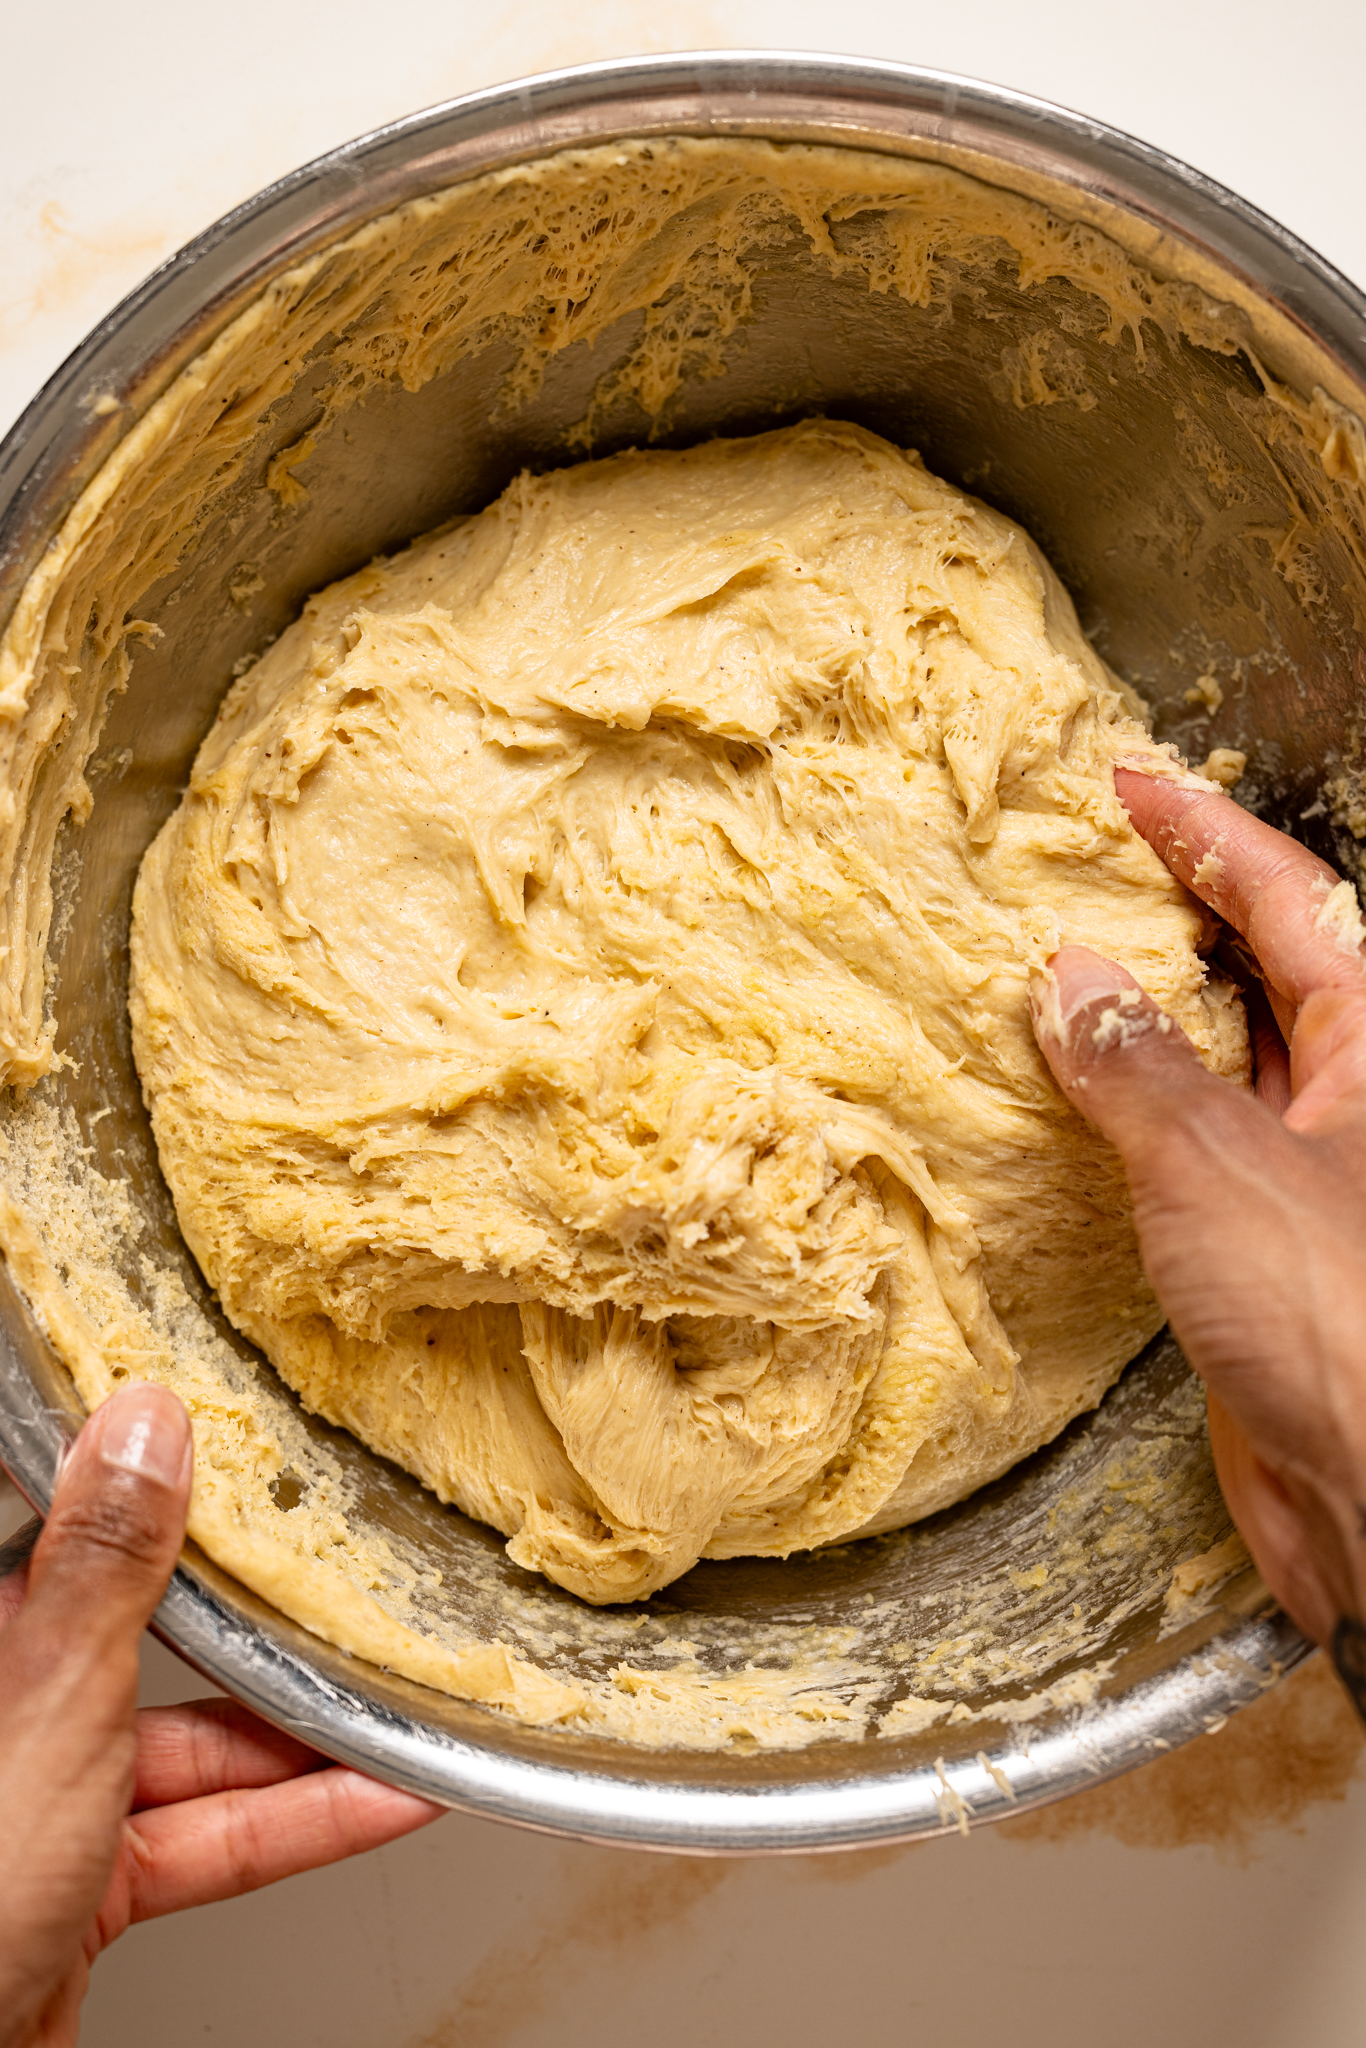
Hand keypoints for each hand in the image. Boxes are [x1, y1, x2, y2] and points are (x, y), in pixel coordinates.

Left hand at [0, 1383, 441, 2047]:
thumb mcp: (51, 1706)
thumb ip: (106, 1571)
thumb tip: (143, 1420)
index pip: (86, 1539)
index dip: (174, 1497)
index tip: (258, 1460)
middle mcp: (12, 1711)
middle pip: (157, 1648)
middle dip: (270, 1637)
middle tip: (358, 1591)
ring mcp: (45, 1804)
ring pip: (197, 1751)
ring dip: (306, 1745)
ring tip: (405, 1715)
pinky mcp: (83, 1887)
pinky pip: (208, 1836)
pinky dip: (298, 1824)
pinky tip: (384, 1801)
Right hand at [1029, 762, 1365, 1701]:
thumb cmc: (1336, 1314)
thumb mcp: (1222, 1164)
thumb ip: (1137, 1068)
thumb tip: (1069, 978)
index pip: (1289, 897)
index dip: (1202, 833)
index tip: (1124, 783)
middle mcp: (1358, 1094)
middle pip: (1267, 966)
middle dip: (1174, 912)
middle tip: (1079, 866)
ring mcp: (1318, 1169)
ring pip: (1231, 1057)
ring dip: (1147, 1014)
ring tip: (1056, 962)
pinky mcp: (1272, 1243)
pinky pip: (1198, 1143)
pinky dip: (1135, 1110)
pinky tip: (1072, 1096)